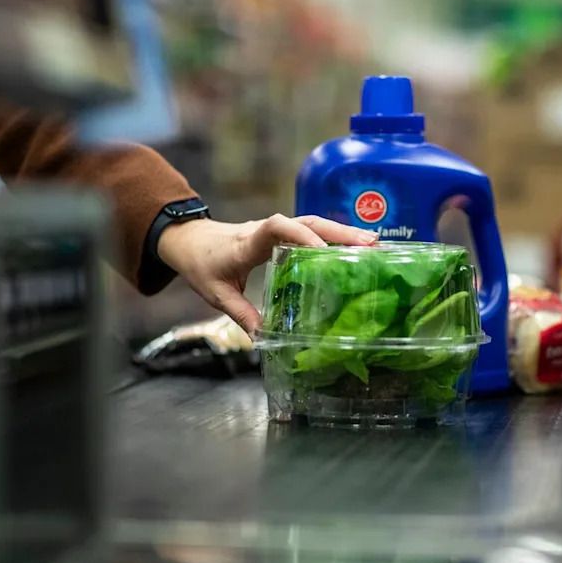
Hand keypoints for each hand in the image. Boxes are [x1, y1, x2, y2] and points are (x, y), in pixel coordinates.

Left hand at [157, 214, 376, 332]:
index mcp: (248, 242)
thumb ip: (242, 314)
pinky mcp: (281, 233)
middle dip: (338, 232)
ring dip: (342, 232)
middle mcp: (266, 229)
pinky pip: (310, 230)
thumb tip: (264, 340)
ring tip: (372, 243)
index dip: (301, 235)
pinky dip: (333, 236)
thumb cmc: (202, 264)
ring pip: (313, 223)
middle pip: (307, 222)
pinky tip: (354, 246)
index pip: (276, 228)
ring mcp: (276, 229)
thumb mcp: (217, 294)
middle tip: (369, 244)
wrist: (189, 240)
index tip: (323, 249)